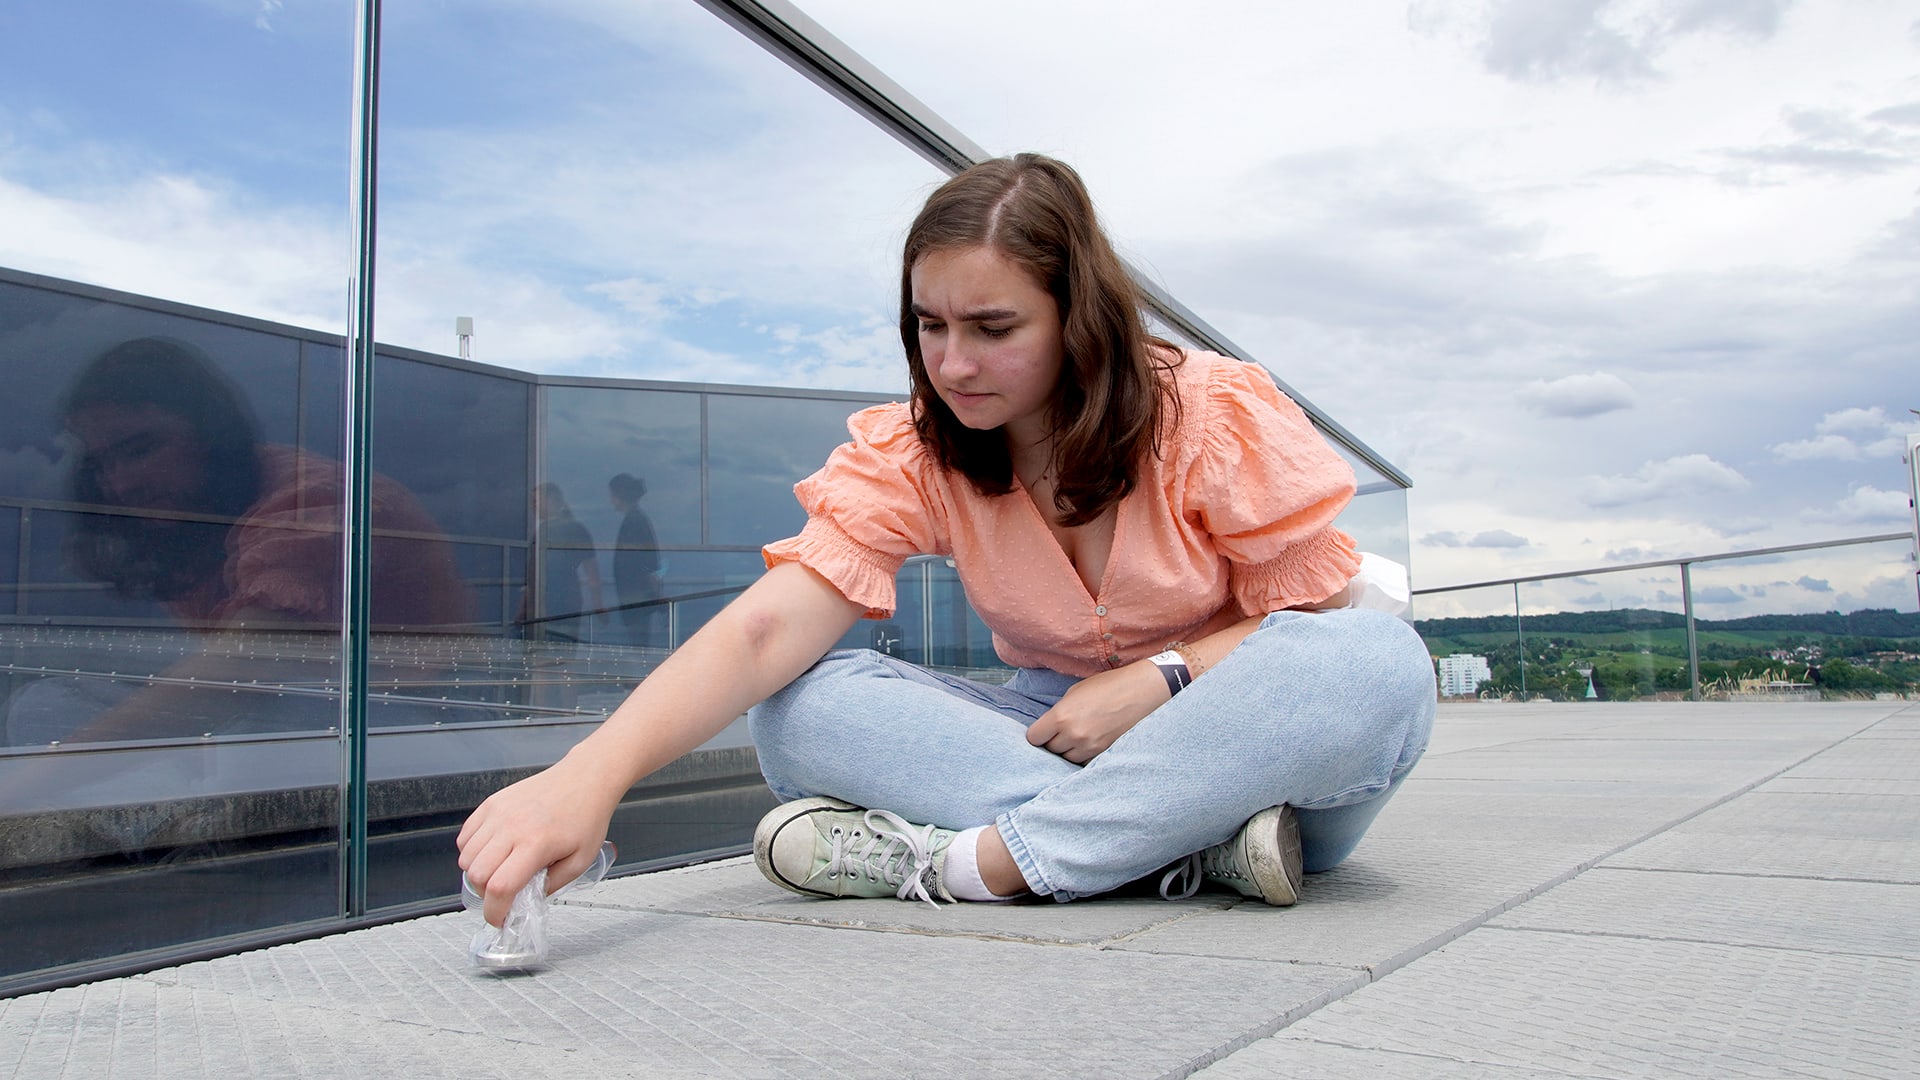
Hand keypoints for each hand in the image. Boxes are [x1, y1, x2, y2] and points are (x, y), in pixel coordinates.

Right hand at [455, 758, 620, 926]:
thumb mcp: (580, 861)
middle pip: (477, 875)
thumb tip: (525, 901)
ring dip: (477, 873)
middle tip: (503, 894)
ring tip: (500, 871)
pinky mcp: (491, 803)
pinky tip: (492, 852)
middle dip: (486, 894)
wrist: (584, 778)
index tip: (499, 919)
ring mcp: (497, 813)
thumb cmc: (586, 816)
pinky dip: (471, 851)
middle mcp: (511, 827)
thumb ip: (551, 886)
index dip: (494, 911)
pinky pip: (465, 837)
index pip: (500, 887)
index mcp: (536, 844)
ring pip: (466, 857)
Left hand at [1025, 662, 1168, 763]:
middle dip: (1053, 741)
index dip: (1038, 734)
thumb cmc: (1109, 686)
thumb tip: (1051, 726)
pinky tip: (1091, 742)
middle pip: (1050, 750)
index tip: (1043, 730)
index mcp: (1062, 716)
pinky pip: (1085, 762)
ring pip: (1067, 759)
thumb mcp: (1076, 692)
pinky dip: (1084, 755)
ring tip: (1079, 736)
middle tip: (1063, 731)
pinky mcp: (1104, 754)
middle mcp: (1074, 735)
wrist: (1143, 691)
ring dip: (1069, 750)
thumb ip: (1060, 711)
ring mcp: (1090, 747)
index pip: (1034, 738)